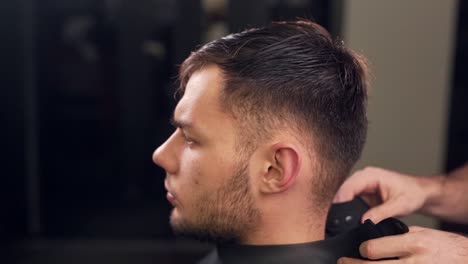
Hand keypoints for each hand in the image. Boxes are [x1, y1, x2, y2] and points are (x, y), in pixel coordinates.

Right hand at [333, 167, 440, 222]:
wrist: (420, 193)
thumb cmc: (413, 193)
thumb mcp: (399, 205)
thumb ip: (381, 213)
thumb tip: (364, 221)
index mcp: (370, 175)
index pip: (348, 186)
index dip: (341, 200)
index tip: (337, 215)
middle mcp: (363, 177)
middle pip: (342, 190)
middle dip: (338, 205)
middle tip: (336, 221)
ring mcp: (362, 185)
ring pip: (344, 195)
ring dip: (342, 207)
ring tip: (340, 221)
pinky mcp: (363, 193)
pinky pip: (350, 200)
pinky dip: (347, 209)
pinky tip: (347, 218)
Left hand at [337, 226, 467, 263]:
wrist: (467, 261)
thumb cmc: (447, 247)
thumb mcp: (424, 234)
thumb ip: (400, 237)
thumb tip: (376, 238)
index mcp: (413, 244)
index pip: (374, 248)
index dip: (363, 250)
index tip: (360, 249)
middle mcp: (414, 263)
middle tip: (343, 262)